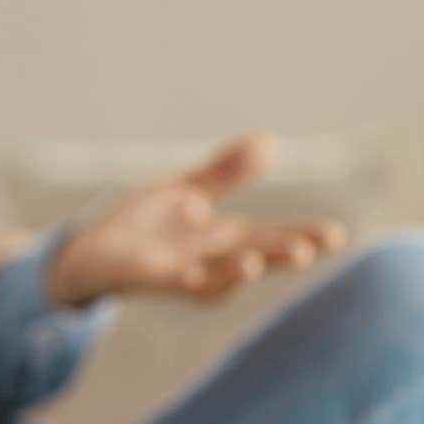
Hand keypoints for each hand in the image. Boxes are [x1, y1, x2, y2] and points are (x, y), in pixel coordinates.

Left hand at [45, 133, 346, 306]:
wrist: (88, 253)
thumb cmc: (142, 227)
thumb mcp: (185, 191)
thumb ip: (225, 173)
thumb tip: (270, 142)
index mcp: (221, 238)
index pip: (270, 237)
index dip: (302, 236)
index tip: (336, 235)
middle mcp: (207, 260)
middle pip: (252, 258)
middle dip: (280, 255)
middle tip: (313, 248)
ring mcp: (178, 272)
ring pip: (215, 279)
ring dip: (235, 273)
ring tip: (257, 263)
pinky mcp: (146, 278)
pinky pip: (168, 282)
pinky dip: (184, 278)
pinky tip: (191, 272)